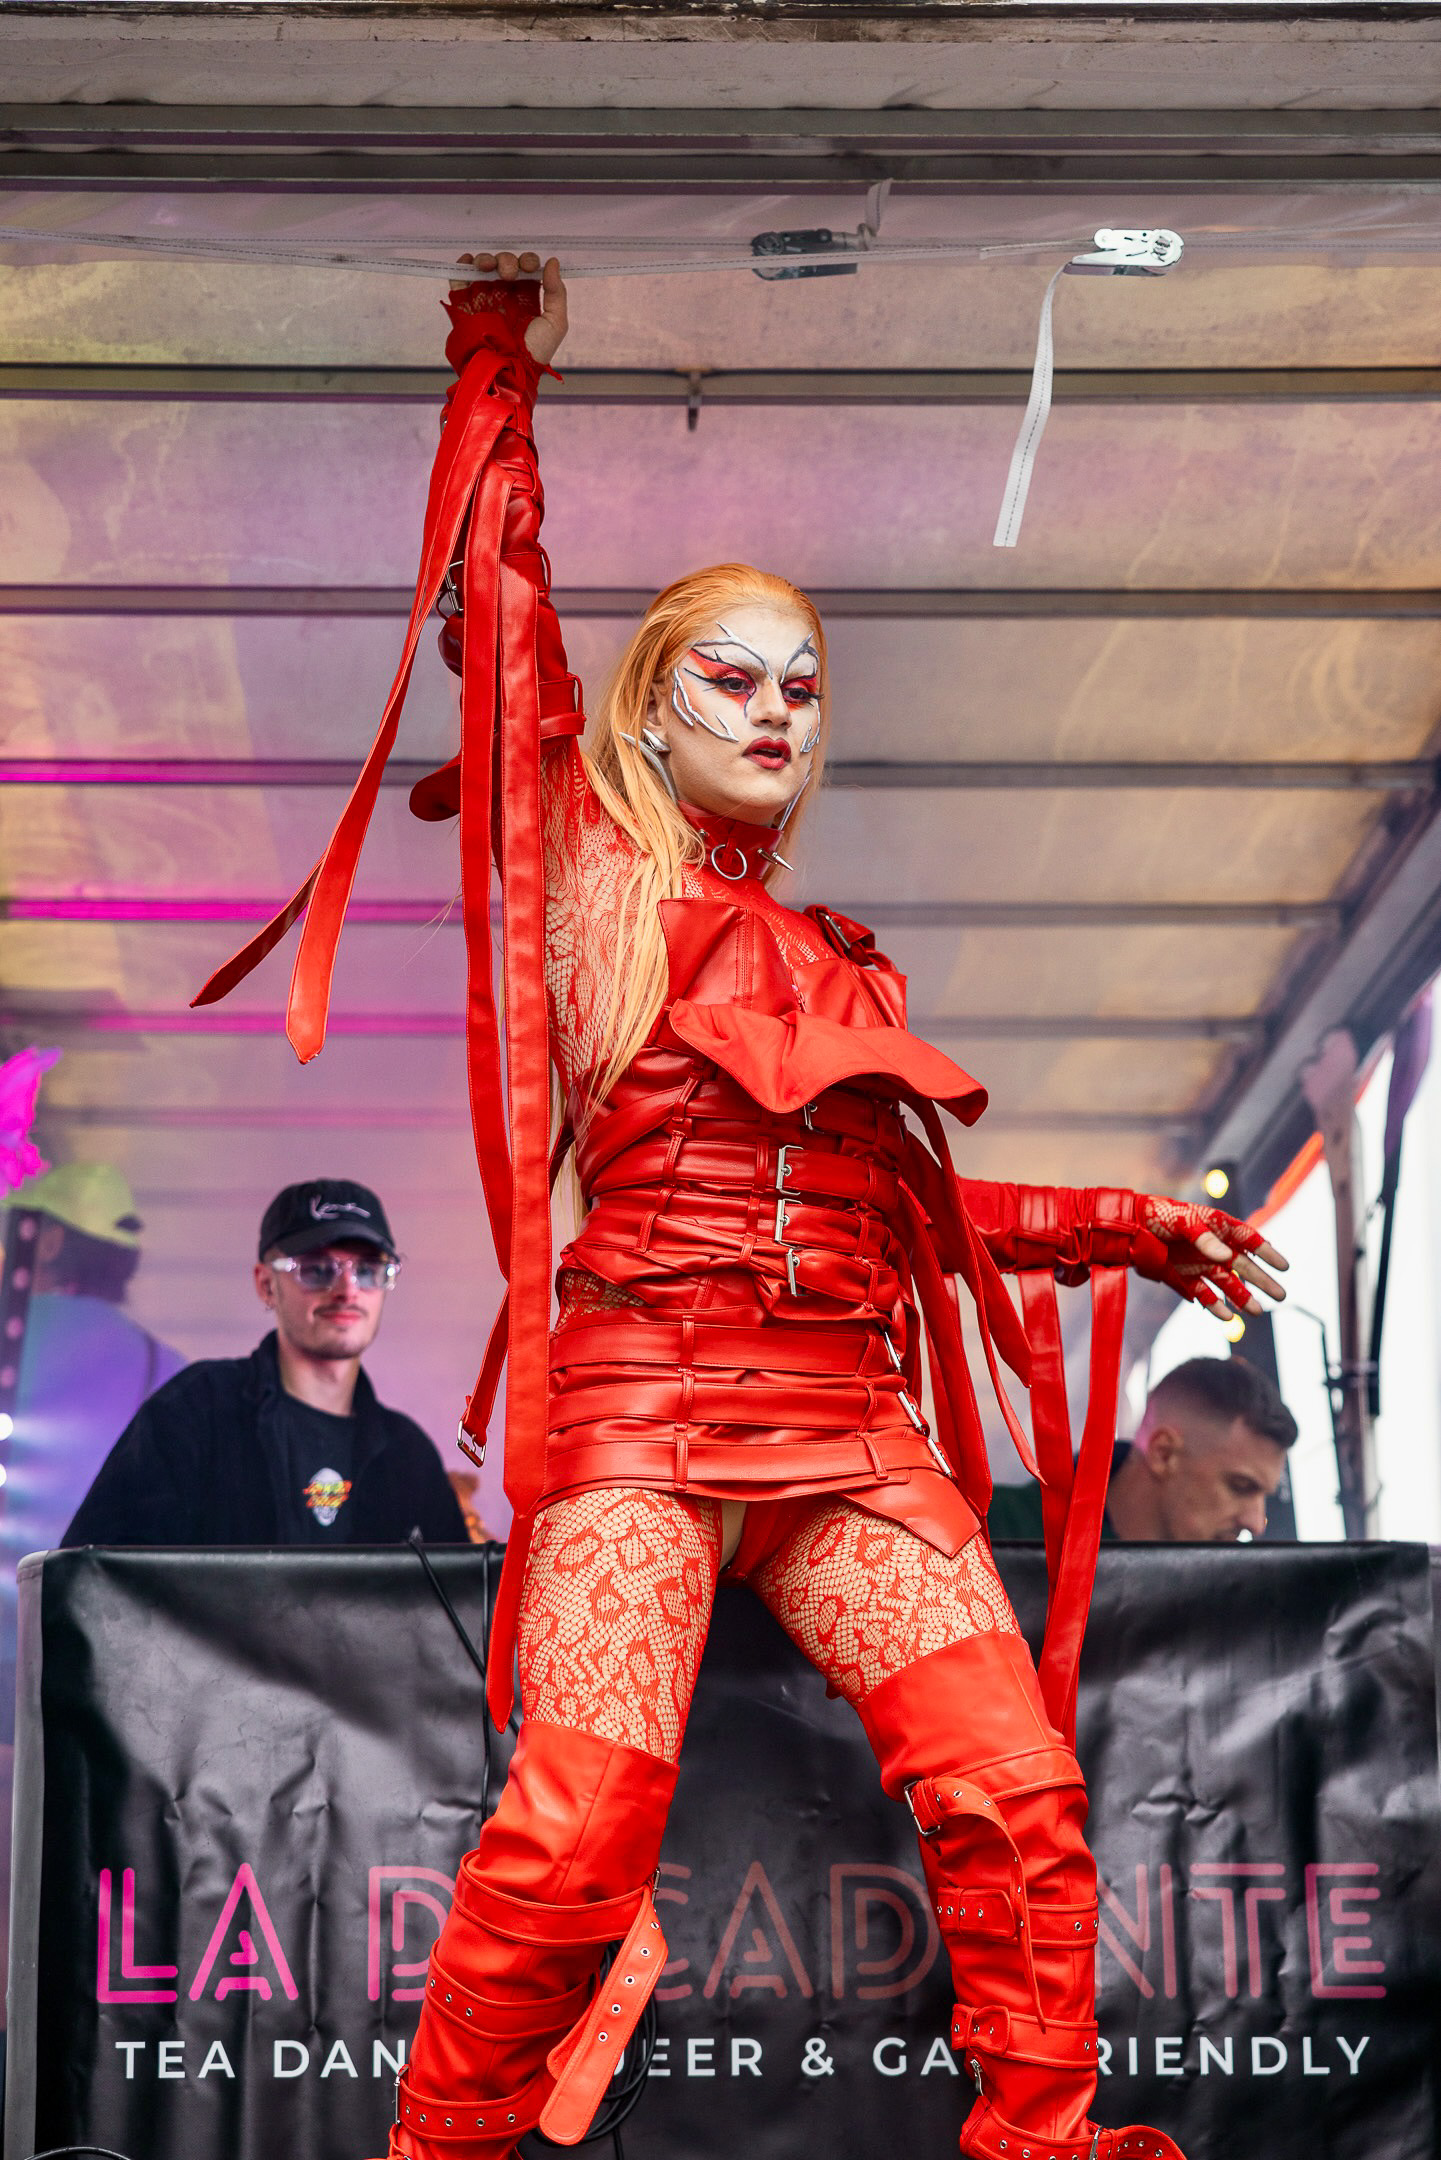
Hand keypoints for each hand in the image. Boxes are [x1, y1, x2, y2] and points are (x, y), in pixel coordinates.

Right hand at [451, 250, 568, 366]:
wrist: (506, 369)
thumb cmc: (533, 352)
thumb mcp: (555, 324)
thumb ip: (557, 292)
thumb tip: (553, 262)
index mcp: (526, 296)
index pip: (526, 268)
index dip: (528, 261)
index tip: (529, 267)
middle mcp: (504, 294)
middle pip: (505, 263)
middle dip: (508, 261)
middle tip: (509, 274)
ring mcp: (484, 297)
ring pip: (484, 265)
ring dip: (487, 259)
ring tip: (490, 267)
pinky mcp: (465, 303)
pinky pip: (461, 277)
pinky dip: (463, 264)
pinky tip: (470, 262)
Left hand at [1139, 1196, 1288, 1320]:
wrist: (1127, 1229)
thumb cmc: (1158, 1215)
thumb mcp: (1182, 1221)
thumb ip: (1204, 1238)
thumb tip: (1224, 1256)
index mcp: (1217, 1227)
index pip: (1248, 1239)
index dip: (1267, 1252)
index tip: (1284, 1267)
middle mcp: (1212, 1248)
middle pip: (1243, 1266)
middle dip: (1262, 1281)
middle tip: (1281, 1295)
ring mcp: (1198, 1264)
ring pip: (1226, 1284)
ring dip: (1241, 1297)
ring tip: (1257, 1311)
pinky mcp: (1183, 1278)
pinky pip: (1203, 1294)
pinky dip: (1214, 1305)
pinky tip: (1226, 1317)